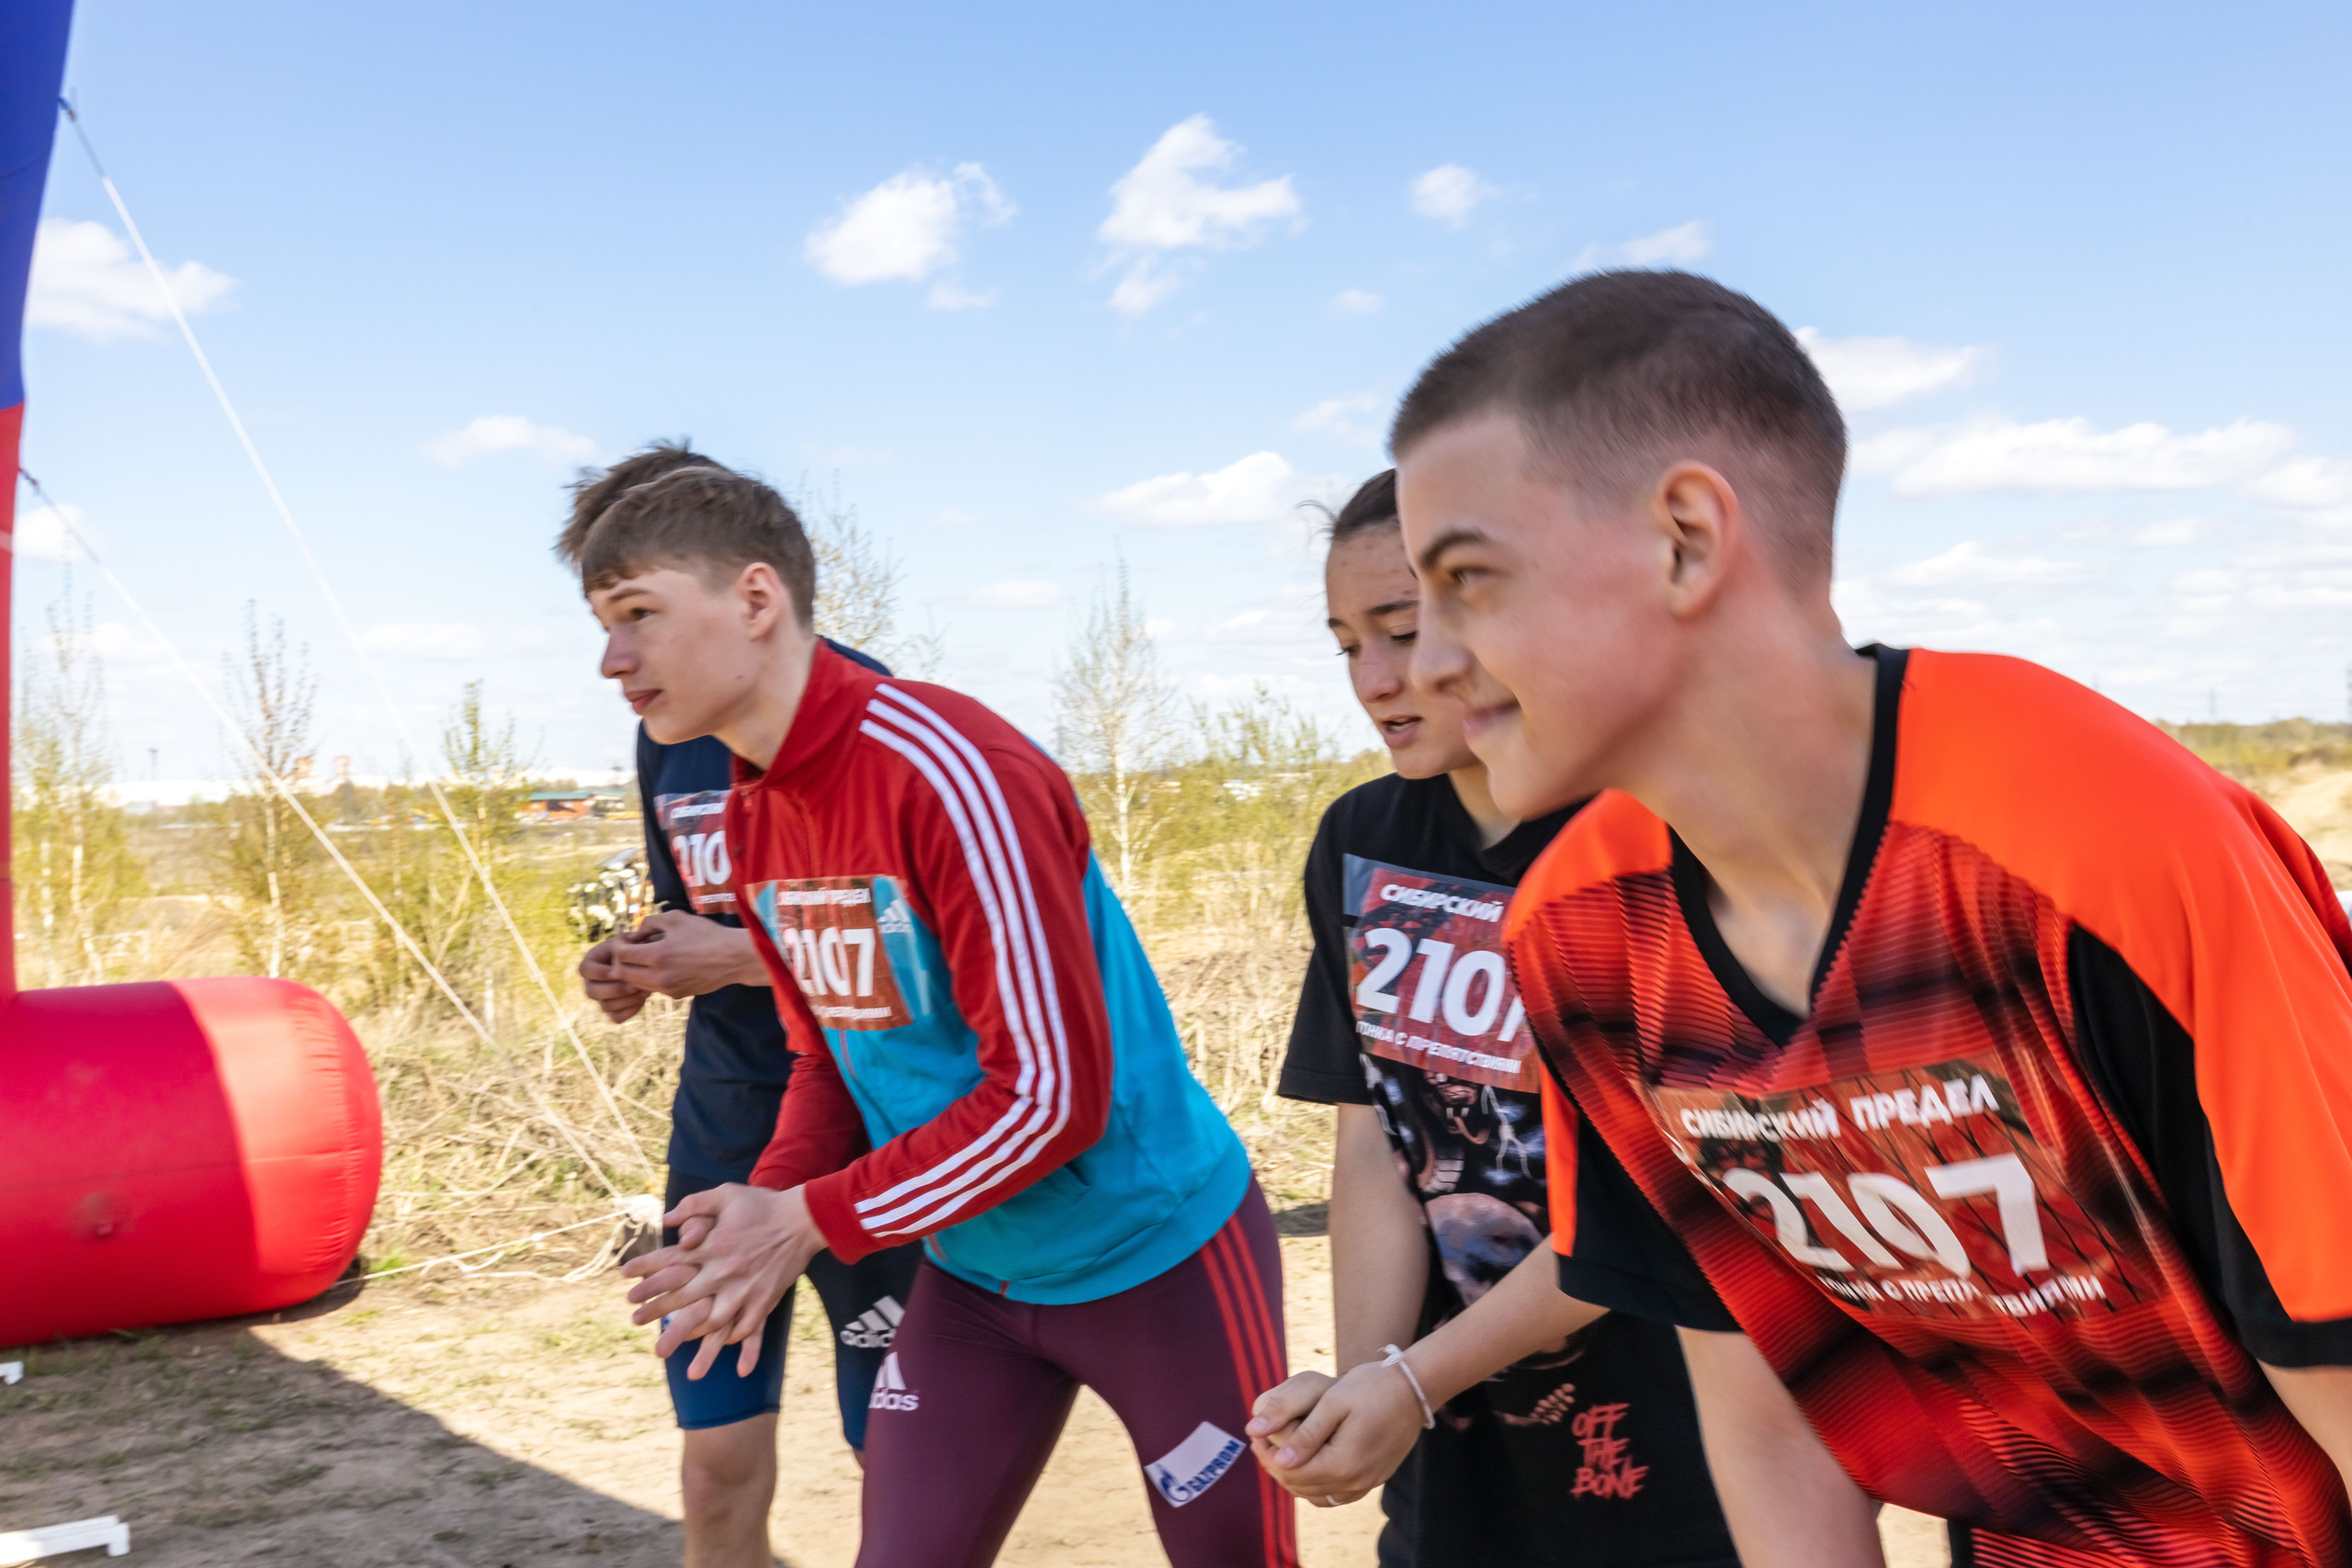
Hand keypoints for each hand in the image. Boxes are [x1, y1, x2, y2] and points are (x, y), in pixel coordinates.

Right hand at [577, 936, 650, 1022]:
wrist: (648, 963)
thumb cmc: (637, 948)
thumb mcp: (631, 941)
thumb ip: (625, 943)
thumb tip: (622, 939)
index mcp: (591, 962)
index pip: (584, 969)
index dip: (598, 972)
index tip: (615, 970)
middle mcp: (592, 982)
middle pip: (591, 992)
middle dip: (614, 990)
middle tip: (634, 985)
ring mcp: (601, 998)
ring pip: (605, 1006)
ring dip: (626, 999)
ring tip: (645, 990)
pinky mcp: (613, 1011)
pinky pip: (617, 1017)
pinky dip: (631, 1009)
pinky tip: (643, 998)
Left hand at [609, 911, 769, 999]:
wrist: (733, 958)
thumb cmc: (706, 934)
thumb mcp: (677, 918)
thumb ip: (650, 922)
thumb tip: (636, 934)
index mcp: (657, 955)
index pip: (621, 954)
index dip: (618, 944)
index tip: (625, 937)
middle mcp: (659, 977)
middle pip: (622, 974)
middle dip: (621, 960)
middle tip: (629, 948)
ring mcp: (667, 989)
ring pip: (635, 984)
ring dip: (633, 971)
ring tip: (643, 957)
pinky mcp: (676, 995)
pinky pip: (652, 988)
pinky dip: (648, 978)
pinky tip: (660, 966)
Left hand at [620, 1184, 823, 1380]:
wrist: (804, 1218)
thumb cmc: (762, 1205)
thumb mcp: (726, 1194)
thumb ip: (695, 1205)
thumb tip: (668, 1219)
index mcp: (712, 1244)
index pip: (670, 1259)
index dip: (645, 1268)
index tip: (624, 1277)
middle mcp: (724, 1270)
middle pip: (683, 1296)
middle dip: (655, 1309)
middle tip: (635, 1320)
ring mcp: (744, 1289)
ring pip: (711, 1321)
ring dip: (687, 1337)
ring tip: (666, 1350)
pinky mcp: (764, 1299)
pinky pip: (746, 1327)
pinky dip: (733, 1342)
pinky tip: (722, 1352)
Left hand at [1246, 1358, 1426, 1504]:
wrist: (1413, 1389)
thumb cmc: (1372, 1387)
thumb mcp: (1334, 1403)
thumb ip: (1305, 1434)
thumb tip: (1278, 1460)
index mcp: (1344, 1463)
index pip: (1292, 1472)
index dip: (1267, 1456)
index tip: (1253, 1436)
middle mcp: (1356, 1482)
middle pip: (1302, 1487)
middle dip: (1276, 1467)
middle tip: (1259, 1442)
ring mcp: (1367, 1483)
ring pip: (1318, 1494)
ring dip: (1294, 1477)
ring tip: (1276, 1452)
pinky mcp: (1373, 1479)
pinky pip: (1336, 1494)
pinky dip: (1316, 1485)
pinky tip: (1304, 1466)